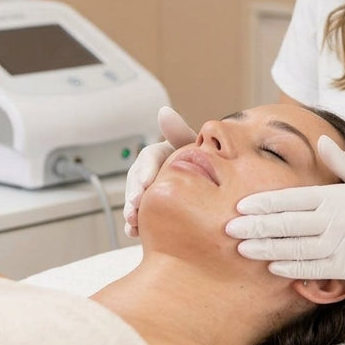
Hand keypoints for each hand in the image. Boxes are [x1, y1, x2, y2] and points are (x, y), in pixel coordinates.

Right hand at [122, 106, 197, 237]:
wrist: (212, 184)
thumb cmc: (204, 161)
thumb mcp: (194, 146)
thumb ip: (179, 132)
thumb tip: (164, 111)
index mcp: (161, 154)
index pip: (148, 158)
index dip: (145, 170)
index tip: (146, 183)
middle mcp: (150, 171)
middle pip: (136, 180)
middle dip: (134, 194)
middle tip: (136, 206)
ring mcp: (148, 190)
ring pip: (134, 199)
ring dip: (131, 211)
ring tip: (133, 223)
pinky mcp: (150, 208)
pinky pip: (139, 215)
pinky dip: (135, 224)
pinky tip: (134, 233)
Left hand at [224, 135, 344, 290]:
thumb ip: (340, 162)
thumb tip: (319, 140)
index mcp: (336, 196)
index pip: (291, 199)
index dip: (263, 203)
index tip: (240, 206)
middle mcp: (335, 221)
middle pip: (287, 225)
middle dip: (255, 227)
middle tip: (228, 229)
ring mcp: (341, 246)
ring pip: (295, 249)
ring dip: (266, 250)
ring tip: (242, 250)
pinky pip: (314, 270)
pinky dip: (291, 269)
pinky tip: (272, 267)